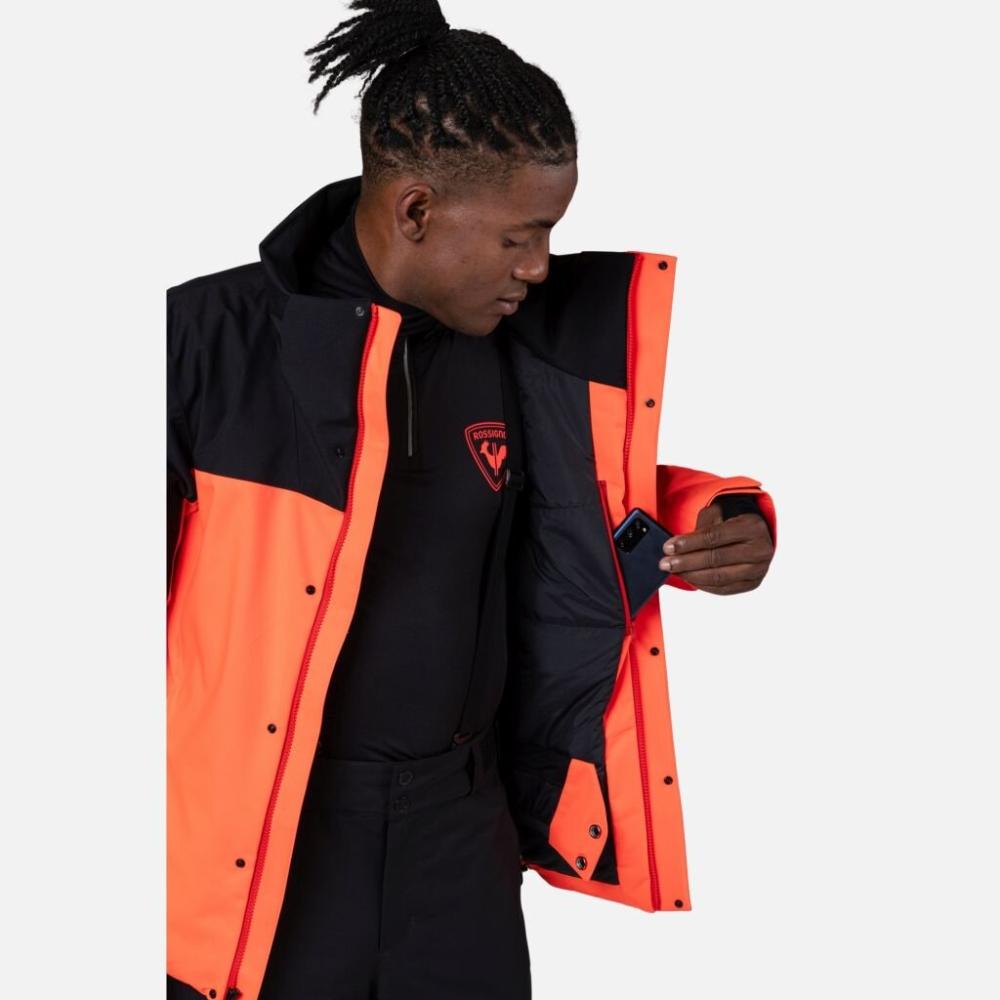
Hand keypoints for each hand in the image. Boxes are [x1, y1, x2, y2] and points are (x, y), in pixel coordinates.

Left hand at [658, 502, 773, 594]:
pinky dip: (702, 585)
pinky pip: (723, 589)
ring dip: (691, 575)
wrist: (755, 533)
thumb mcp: (718, 513)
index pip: (714, 537)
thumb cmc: (731, 520)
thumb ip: (701, 527)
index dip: (689, 543)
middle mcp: (760, 549)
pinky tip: (688, 578)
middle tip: (666, 563)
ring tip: (674, 571)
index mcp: (752, 526)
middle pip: (716, 559)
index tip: (669, 547)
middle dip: (686, 562)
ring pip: (719, 577)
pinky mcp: (752, 583)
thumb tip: (676, 547)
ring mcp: (759, 569)